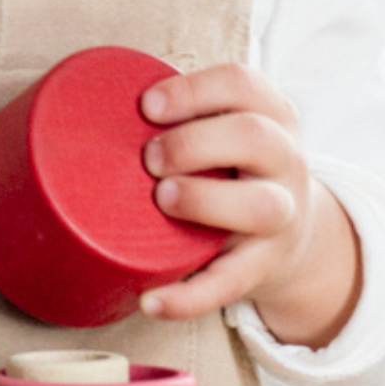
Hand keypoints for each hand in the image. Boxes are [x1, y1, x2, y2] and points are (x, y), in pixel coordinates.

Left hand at [136, 63, 361, 348]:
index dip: (193, 91)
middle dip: (193, 143)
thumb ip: (185, 116)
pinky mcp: (265, 266)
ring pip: (261, 206)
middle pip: (254, 137)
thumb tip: (91, 105)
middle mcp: (285, 160)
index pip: (242, 85)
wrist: (293, 235)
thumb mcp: (229, 129)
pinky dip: (189, 297)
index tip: (147, 106)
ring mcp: (282, 215)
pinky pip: (231, 283)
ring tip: (161, 200)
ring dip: (204, 200)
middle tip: (148, 158)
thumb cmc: (236, 168)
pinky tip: (149, 301)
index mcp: (271, 115)